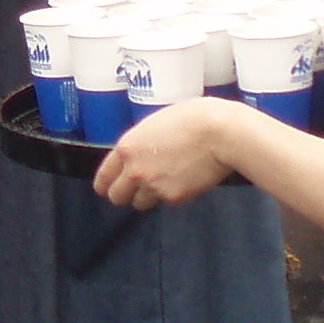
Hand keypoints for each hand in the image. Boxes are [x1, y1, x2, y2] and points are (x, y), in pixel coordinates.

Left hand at [93, 98, 240, 210]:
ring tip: (164, 180)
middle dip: (125, 194)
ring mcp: (153, 187)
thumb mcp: (155, 124)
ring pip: (140, 204)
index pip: (104, 177)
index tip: (107, 188)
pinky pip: (165, 202)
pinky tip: (183, 179)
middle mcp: (135, 171)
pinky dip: (172, 195)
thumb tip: (138, 155)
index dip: (105, 184)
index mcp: (127, 148)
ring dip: (148, 196)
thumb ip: (141, 143)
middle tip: (136, 189)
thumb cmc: (193, 118)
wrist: (220, 133)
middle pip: (116, 197)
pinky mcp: (174, 198)